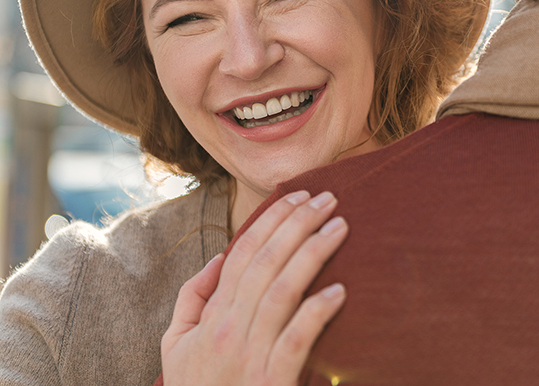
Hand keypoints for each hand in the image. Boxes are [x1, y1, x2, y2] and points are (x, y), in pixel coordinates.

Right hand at [161, 191, 346, 385]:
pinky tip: (340, 290)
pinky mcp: (272, 383)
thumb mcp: (174, 345)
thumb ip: (192, 297)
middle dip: (298, 224)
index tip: (297, 196)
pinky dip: (317, 314)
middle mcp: (229, 330)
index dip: (271, 220)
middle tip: (328, 198)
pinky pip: (297, 342)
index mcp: (211, 316)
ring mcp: (250, 357)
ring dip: (312, 254)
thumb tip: (220, 256)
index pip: (242, 253)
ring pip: (282, 292)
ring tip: (339, 227)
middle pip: (266, 263)